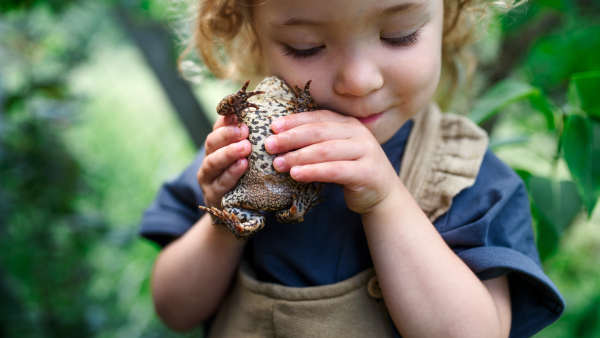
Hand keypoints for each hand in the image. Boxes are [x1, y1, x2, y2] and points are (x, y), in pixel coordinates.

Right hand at [197, 115, 250, 208]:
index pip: (217, 128)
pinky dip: (231, 173)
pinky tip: (243, 165)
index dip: (226, 120)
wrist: (236, 212)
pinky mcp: (213, 194)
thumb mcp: (248, 157)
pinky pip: (221, 182)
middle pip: (212, 142)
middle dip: (227, 135)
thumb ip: (249, 140)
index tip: (239, 114)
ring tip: (245, 147)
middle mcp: (209, 159)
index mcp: (217, 147)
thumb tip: (260, 118)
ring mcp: (208, 178)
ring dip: (228, 152)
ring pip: (212, 162)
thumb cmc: (246, 178)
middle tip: (244, 130)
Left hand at [265, 110, 399, 213]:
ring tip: (278, 163)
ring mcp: (366, 151)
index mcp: (349, 124)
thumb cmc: (351, 171)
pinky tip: (296, 175)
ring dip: (299, 156)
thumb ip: (317, 143)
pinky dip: (314, 171)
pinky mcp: (368, 172)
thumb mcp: (336, 152)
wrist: (382, 195)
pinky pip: (336, 170)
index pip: (318, 117)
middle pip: (320, 131)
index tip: (273, 126)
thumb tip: (279, 140)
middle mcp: (359, 133)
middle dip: (291, 137)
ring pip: (326, 150)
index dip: (295, 120)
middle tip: (269, 145)